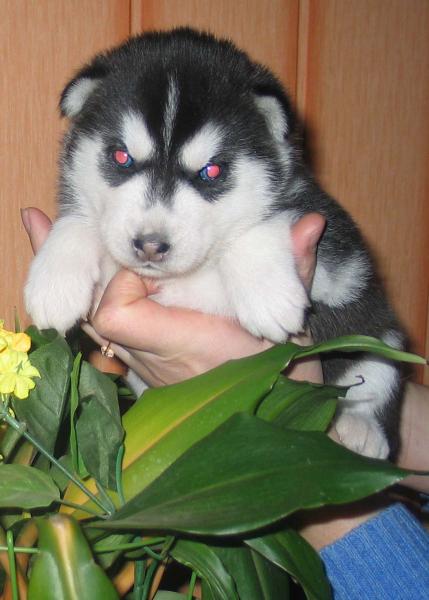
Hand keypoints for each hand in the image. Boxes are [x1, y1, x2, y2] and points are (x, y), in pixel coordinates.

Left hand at [21, 207, 324, 385]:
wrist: (270, 425)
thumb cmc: (281, 380)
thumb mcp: (291, 329)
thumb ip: (294, 274)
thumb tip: (308, 223)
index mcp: (185, 345)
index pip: (118, 314)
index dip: (119, 281)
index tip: (150, 260)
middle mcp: (150, 356)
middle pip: (85, 311)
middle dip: (69, 264)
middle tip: (39, 220)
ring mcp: (140, 359)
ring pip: (86, 318)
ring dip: (67, 273)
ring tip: (38, 225)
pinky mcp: (141, 357)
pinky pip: (98, 325)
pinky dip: (81, 292)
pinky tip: (65, 264)